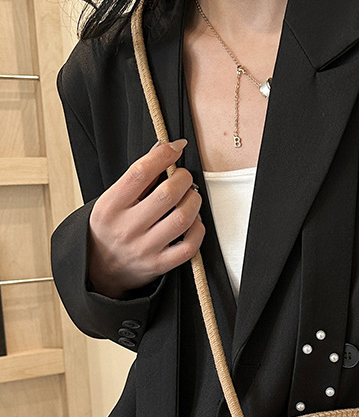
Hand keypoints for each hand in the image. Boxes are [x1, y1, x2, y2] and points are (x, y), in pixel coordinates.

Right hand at [87, 138, 204, 297]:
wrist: (101, 269)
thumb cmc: (110, 229)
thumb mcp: (111, 202)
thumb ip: (135, 181)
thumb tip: (164, 150)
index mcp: (110, 206)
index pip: (139, 173)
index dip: (162, 156)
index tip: (175, 147)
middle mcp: (126, 228)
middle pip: (166, 195)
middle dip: (183, 179)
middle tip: (185, 177)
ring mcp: (144, 249)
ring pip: (181, 219)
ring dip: (194, 202)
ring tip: (192, 197)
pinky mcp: (159, 265)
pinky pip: (189, 246)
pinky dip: (198, 230)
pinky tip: (195, 222)